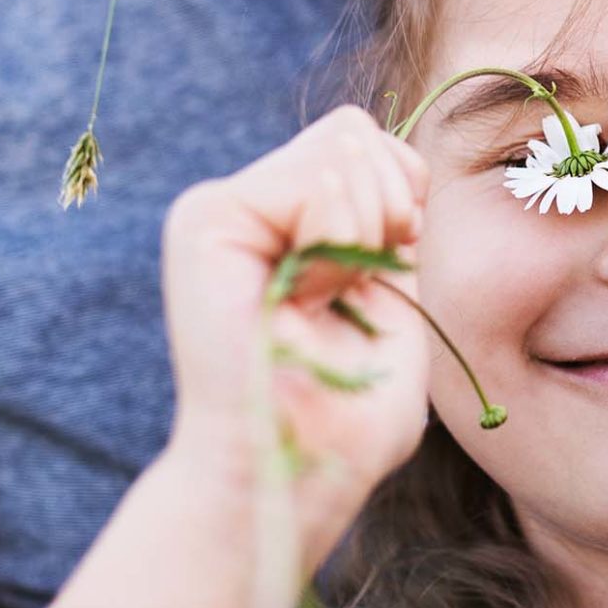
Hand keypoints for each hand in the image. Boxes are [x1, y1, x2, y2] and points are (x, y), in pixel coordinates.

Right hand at [157, 106, 432, 601]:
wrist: (288, 476)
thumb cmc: (347, 416)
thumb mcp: (391, 295)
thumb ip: (388, 220)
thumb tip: (392, 153)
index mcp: (287, 222)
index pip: (368, 145)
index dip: (401, 200)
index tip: (384, 274)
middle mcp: (246, 205)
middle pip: (355, 131)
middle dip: (390, 209)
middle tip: (352, 292)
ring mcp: (218, 206)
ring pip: (343, 144)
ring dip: (365, 233)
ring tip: (319, 303)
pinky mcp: (205, 220)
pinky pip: (319, 181)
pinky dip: (341, 243)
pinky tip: (301, 301)